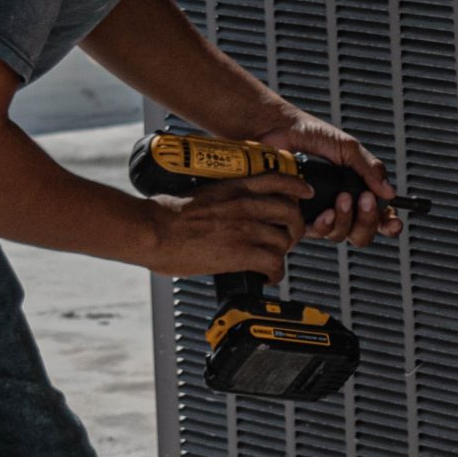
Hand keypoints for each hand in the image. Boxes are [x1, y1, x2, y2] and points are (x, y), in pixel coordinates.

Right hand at [143, 177, 307, 280]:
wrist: (153, 230)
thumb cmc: (167, 214)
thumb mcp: (202, 194)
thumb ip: (223, 199)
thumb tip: (226, 211)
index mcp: (236, 187)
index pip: (279, 179)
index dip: (297, 187)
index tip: (304, 193)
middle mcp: (246, 205)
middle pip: (291, 213)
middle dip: (294, 228)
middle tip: (286, 237)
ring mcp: (247, 228)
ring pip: (285, 240)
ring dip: (282, 253)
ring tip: (272, 260)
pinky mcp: (242, 252)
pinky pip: (275, 264)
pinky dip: (274, 274)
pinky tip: (266, 277)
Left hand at [246, 105, 399, 248]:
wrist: (280, 129)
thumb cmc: (313, 135)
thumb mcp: (348, 148)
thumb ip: (369, 169)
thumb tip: (389, 192)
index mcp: (356, 190)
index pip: (378, 216)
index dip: (388, 224)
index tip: (393, 221)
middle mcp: (339, 207)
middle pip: (361, 234)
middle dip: (368, 221)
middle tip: (365, 199)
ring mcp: (319, 214)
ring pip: (340, 235)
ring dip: (346, 219)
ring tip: (342, 198)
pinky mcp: (298, 217)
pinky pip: (315, 232)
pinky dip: (324, 224)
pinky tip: (325, 212)